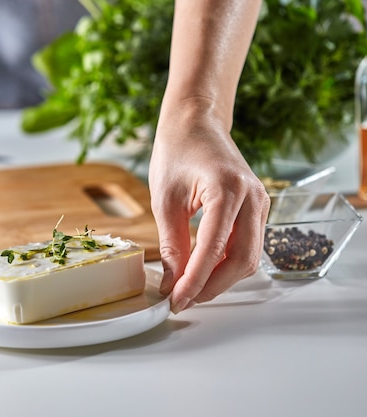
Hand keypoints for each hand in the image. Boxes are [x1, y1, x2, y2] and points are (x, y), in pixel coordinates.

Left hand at [149, 108, 269, 313]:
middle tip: (182, 300)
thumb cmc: (177, 152)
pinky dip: (226, 263)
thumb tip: (171, 282)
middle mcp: (253, 198)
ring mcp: (260, 203)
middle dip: (212, 287)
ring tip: (189, 288)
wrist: (195, 123)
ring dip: (220, 278)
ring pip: (249, 257)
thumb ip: (172, 245)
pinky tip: (202, 270)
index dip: (194, 281)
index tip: (175, 300)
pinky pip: (247, 245)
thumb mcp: (165, 200)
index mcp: (228, 189)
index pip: (214, 249)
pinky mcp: (256, 208)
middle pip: (241, 260)